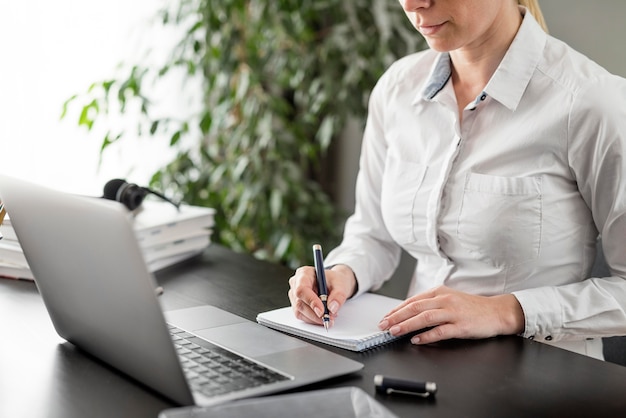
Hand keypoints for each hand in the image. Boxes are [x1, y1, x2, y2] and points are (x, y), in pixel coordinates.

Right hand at [288, 264, 356, 326]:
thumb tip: (332, 308)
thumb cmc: (334, 281)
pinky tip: (323, 317)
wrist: (334, 285)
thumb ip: (338, 295)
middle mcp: (296, 284)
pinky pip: (302, 316)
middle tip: (329, 317)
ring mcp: (295, 296)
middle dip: (315, 313)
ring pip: (300, 312)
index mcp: (304, 273)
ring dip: (315, 318)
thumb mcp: (341, 284)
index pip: (302, 289)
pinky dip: (313, 319)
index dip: (311, 301)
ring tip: (329, 316)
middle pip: (300, 302)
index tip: (322, 311)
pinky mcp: (297, 306)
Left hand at [377, 285, 523, 344]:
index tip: (385, 317)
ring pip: (425, 317)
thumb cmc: (471, 307)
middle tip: (383, 325)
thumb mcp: (449, 299)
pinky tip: (416, 340)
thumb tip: (408, 313)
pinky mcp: (461, 326)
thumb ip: (430, 304)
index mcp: (439, 292)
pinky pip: (441, 331)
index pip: (412, 300)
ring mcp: (453, 313)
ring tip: (394, 331)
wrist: (496, 312)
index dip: (396, 309)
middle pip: (415, 307)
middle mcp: (445, 300)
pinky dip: (427, 336)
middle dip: (396, 316)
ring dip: (407, 325)